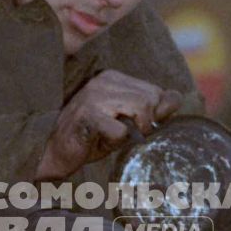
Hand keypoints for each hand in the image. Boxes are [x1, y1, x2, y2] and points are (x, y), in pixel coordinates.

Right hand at [36, 71, 182, 179]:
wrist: (55, 152)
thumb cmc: (91, 137)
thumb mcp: (126, 121)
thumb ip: (151, 110)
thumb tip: (175, 100)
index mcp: (114, 78)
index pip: (156, 92)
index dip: (152, 115)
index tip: (131, 125)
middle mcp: (104, 80)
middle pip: (151, 100)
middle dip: (143, 123)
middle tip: (121, 133)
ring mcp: (95, 95)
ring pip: (141, 110)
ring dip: (130, 132)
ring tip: (109, 135)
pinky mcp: (88, 114)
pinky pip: (122, 131)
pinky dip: (115, 142)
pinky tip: (98, 140)